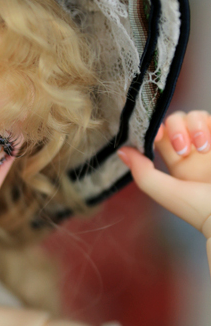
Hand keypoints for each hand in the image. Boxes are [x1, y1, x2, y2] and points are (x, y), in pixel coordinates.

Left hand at [117, 110, 210, 238]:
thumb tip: (122, 151)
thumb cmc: (200, 210)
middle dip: (176, 129)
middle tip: (182, 150)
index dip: (155, 129)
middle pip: (176, 121)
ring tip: (202, 148)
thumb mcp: (166, 192)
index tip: (156, 134)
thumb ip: (143, 173)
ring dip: (194, 126)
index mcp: (178, 165)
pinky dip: (207, 124)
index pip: (161, 136)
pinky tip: (209, 144)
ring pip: (195, 116)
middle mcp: (195, 152)